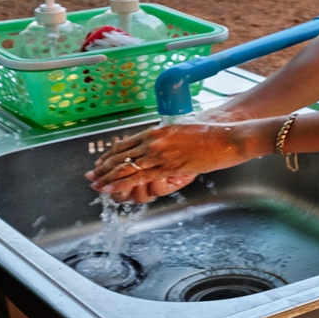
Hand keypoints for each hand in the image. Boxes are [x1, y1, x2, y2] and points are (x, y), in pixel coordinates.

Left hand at [85, 120, 268, 200]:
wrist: (227, 137)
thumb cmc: (211, 136)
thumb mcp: (184, 133)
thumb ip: (168, 139)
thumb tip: (161, 145)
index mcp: (157, 130)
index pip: (127, 143)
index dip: (111, 153)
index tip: (101, 161)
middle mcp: (154, 140)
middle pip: (122, 154)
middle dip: (104, 166)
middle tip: (90, 174)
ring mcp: (160, 153)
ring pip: (126, 166)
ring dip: (107, 176)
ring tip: (94, 183)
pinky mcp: (167, 166)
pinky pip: (138, 176)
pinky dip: (120, 182)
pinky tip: (109, 187)